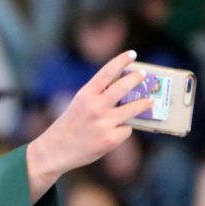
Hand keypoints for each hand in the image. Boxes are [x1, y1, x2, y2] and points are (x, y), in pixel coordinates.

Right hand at [27, 50, 152, 200]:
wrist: (54, 151)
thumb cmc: (68, 126)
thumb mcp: (78, 105)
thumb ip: (97, 97)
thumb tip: (125, 92)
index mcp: (86, 95)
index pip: (107, 72)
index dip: (122, 60)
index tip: (132, 54)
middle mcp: (96, 106)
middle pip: (125, 86)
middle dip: (137, 79)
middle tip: (143, 75)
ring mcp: (104, 123)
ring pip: (134, 109)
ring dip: (144, 104)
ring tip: (150, 102)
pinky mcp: (110, 139)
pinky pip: (126, 130)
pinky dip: (122, 130)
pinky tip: (114, 133)